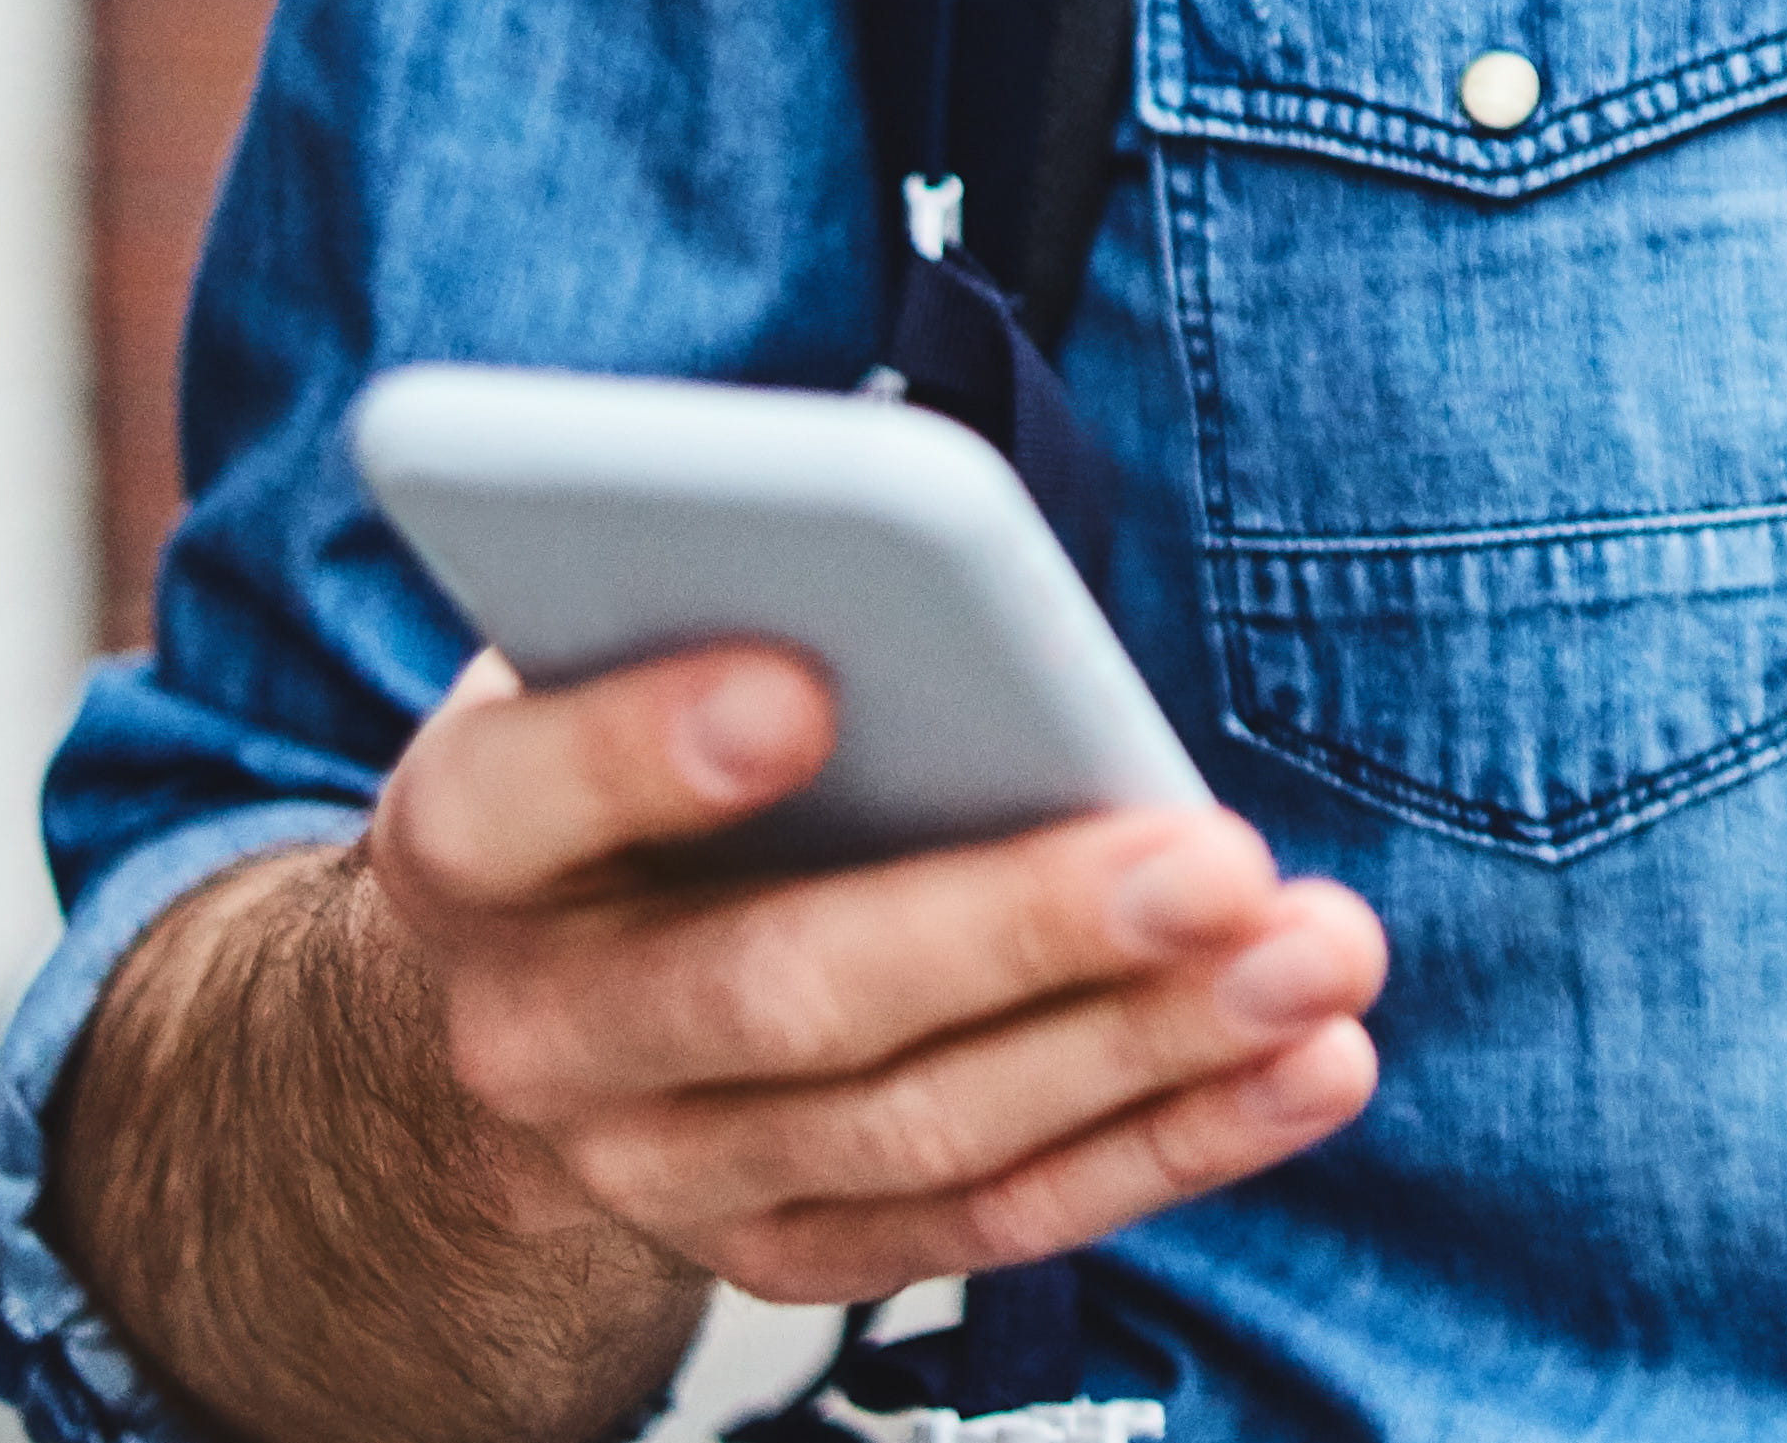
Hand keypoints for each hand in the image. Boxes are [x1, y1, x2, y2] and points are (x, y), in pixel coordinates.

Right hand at [375, 644, 1390, 1303]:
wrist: (518, 1007)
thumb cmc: (618, 762)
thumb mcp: (606, 644)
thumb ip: (717, 592)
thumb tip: (919, 534)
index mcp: (470, 841)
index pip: (526, 796)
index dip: (643, 749)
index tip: (797, 685)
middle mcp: (541, 1036)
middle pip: (779, 996)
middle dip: (1014, 929)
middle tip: (1215, 859)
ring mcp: (660, 1172)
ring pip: (917, 1131)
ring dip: (1144, 1047)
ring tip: (1316, 958)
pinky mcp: (784, 1251)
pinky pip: (991, 1223)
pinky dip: (1167, 1146)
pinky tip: (1305, 1066)